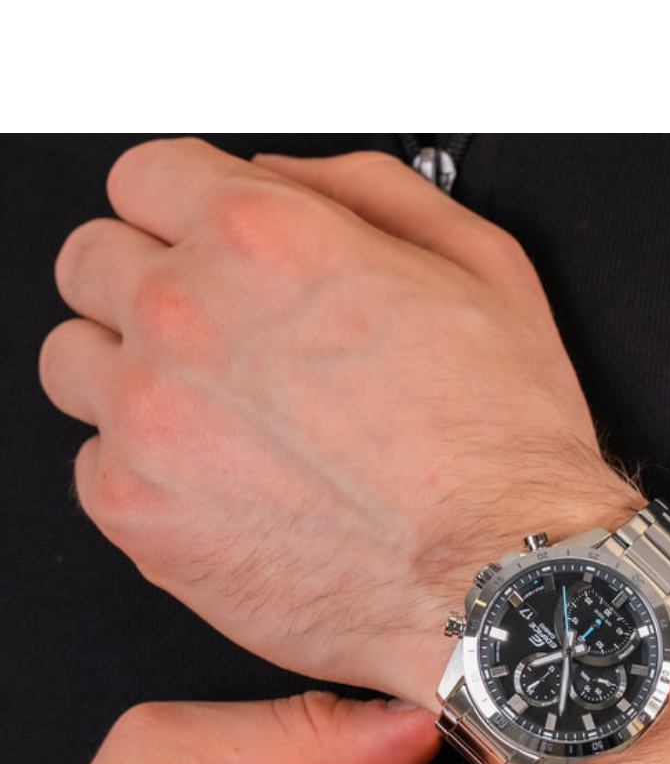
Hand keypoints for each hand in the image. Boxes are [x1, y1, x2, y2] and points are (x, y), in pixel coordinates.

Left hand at [39, 137, 642, 704]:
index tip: (199, 245)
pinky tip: (221, 486)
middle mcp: (187, 320)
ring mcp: (150, 421)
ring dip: (129, 375)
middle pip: (91, 261)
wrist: (501, 586)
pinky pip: (91, 468)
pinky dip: (142, 473)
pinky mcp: (138, 514)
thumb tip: (284, 177)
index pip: (142, 178)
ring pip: (73, 362)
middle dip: (146, 284)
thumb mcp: (482, 267)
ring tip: (213, 417)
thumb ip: (363, 190)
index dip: (182, 211)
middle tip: (211, 334)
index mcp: (261, 241)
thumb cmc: (502, 451)